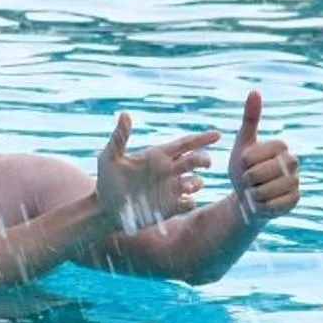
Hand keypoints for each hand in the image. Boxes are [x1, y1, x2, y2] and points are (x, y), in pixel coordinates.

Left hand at [97, 113, 219, 232]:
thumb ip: (119, 138)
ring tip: (186, 186)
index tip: (217, 134)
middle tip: (204, 162)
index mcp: (157, 156)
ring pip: (196, 182)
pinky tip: (184, 201)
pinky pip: (189, 203)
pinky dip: (190, 202)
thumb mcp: (110, 158)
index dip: (201, 138)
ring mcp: (171, 189)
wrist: (105, 208)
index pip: (184, 144)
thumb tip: (124, 114)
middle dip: (203, 160)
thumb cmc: (106, 180)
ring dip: (196, 182)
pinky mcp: (170, 207)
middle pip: (194, 161)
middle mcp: (168, 171)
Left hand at [227, 91, 301, 223]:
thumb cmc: (243, 168)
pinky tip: (263, 203)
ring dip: (253, 194)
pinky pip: (273, 205)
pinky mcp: (296, 200)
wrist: (247, 197)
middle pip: (259, 173)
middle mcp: (294, 162)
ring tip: (254, 191)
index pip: (255, 155)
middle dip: (246, 179)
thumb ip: (250, 119)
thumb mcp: (242, 144)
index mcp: (281, 145)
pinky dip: (262, 206)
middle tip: (248, 180)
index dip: (244, 162)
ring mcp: (297, 181)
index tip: (244, 163)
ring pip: (265, 191)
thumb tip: (255, 90)